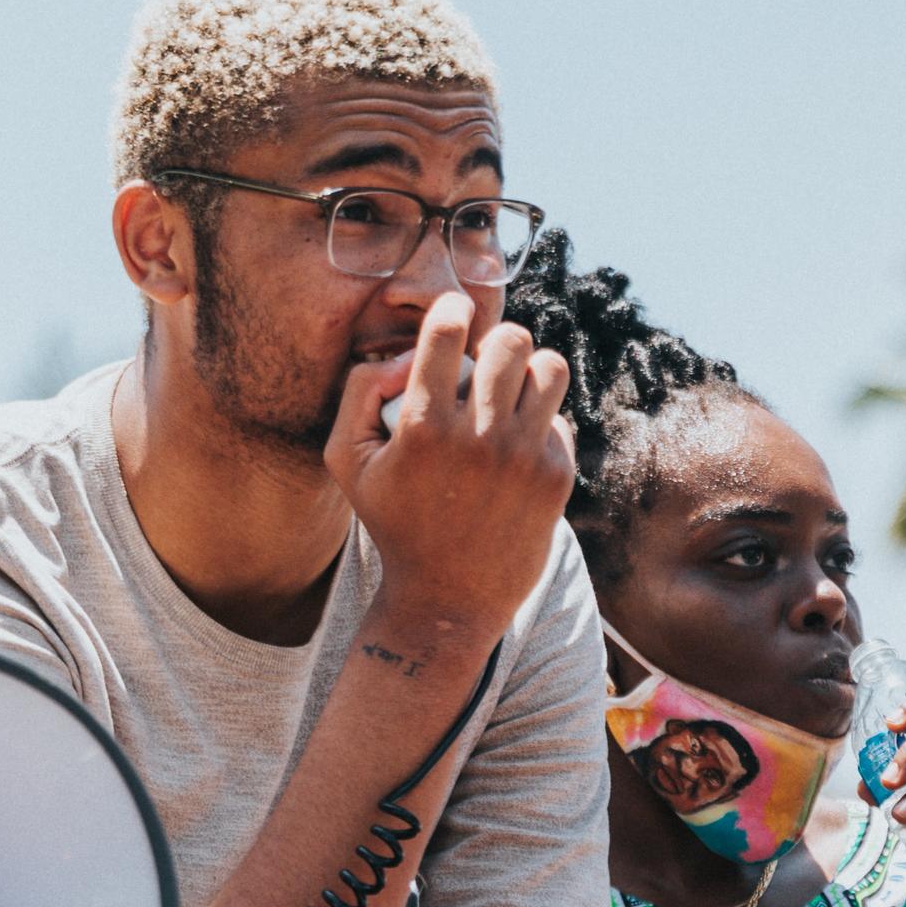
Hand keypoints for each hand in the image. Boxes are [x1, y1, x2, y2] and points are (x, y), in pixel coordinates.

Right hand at [325, 292, 573, 627]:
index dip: (452, 309)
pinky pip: (558, 417)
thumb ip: (358, 394)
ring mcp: (522, 457)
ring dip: (528, 372)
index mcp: (422, 427)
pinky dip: (538, 423)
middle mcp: (476, 438)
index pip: (448, 332)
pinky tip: (515, 448)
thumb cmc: (392, 521)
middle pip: (510, 340)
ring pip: (549, 368)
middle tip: (486, 364)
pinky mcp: (555, 477)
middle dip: (497, 343)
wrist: (447, 597)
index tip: (454, 313)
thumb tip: (403, 357)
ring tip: (511, 393)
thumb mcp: (346, 461)